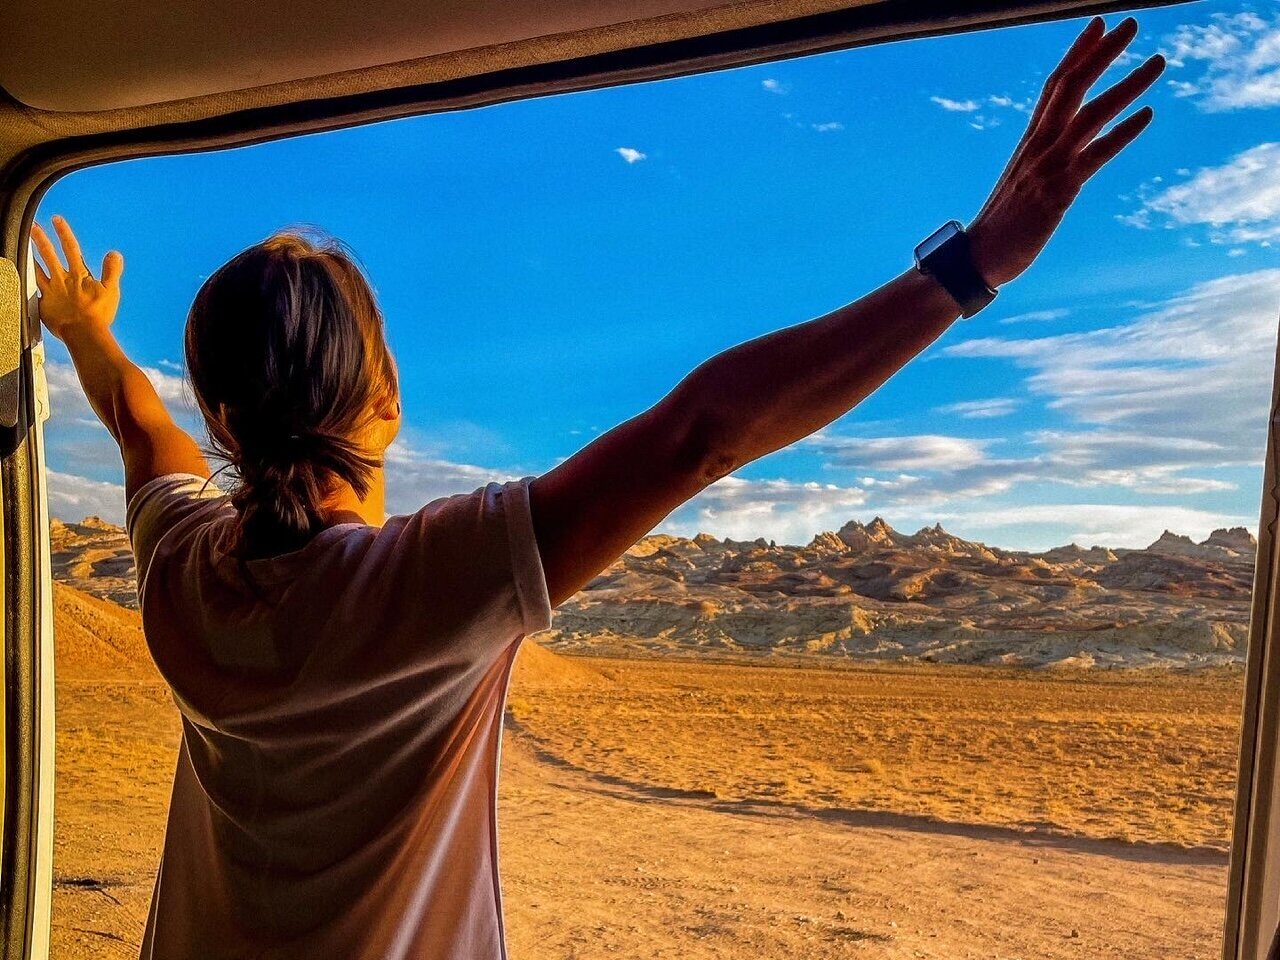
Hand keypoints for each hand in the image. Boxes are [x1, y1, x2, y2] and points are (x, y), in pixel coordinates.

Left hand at [30, 215, 124, 342]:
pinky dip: (27, 283)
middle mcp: (62, 280)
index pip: (70, 248)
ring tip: (23, 245)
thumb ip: (112, 270)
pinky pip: (32, 290)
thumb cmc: (98, 314)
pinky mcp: (43, 304)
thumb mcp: (111, 291)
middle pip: (49, 255)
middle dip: (41, 239)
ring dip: (30, 256)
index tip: (57, 220)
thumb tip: (114, 254)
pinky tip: (22, 277)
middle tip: (33, 226)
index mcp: (79, 275)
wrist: (83, 334)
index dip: (63, 233)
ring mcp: (51, 291)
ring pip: (37, 269)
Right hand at [967, 16, 1164, 287]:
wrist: (977, 257)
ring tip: (1158, 61)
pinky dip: (1122, 133)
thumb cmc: (1001, 225)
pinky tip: (1148, 113)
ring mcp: (1047, 167)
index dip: (1077, 53)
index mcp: (1030, 141)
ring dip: (1127, 84)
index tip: (1098, 25)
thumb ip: (1043, 162)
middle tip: (1132, 22)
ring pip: (1090, 114)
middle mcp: (1038, 146)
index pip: (1055, 86)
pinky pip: (1095, 155)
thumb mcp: (1021, 183)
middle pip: (1072, 86)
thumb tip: (1064, 155)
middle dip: (1103, 52)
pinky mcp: (1057, 192)